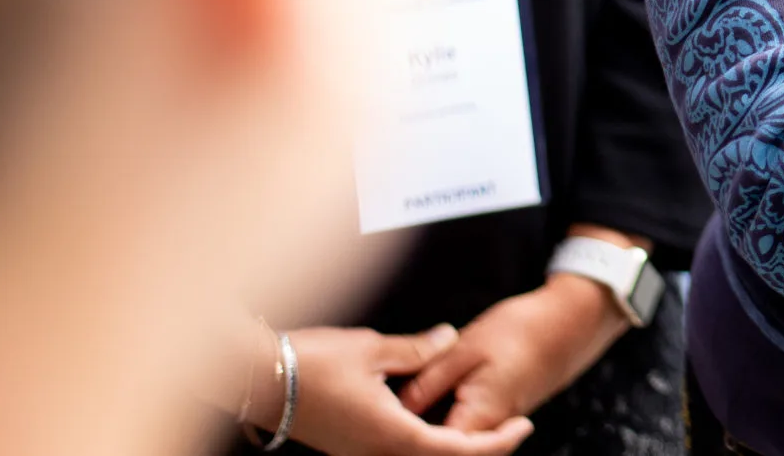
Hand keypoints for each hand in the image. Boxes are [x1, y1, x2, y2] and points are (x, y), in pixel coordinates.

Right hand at [281, 326, 532, 455]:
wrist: (259, 378)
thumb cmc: (312, 362)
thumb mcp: (374, 347)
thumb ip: (419, 349)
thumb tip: (449, 339)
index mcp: (392, 435)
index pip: (457, 450)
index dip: (496, 442)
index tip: (524, 426)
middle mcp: (377, 454)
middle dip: (481, 450)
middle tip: (512, 428)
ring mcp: (361, 454)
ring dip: (453, 449)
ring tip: (482, 426)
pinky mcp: (350, 448)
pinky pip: (398, 455)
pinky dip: (427, 446)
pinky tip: (438, 425)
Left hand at [398, 273, 629, 433]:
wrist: (571, 322)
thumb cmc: (522, 329)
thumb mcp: (467, 347)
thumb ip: (430, 380)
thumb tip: (397, 408)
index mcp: (478, 416)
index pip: (434, 448)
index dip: (403, 440)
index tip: (378, 422)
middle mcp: (490, 428)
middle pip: (447, 449)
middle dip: (415, 439)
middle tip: (386, 416)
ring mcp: (499, 422)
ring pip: (458, 441)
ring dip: (431, 433)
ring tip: (403, 412)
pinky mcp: (502, 411)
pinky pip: (469, 429)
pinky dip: (448, 424)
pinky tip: (429, 406)